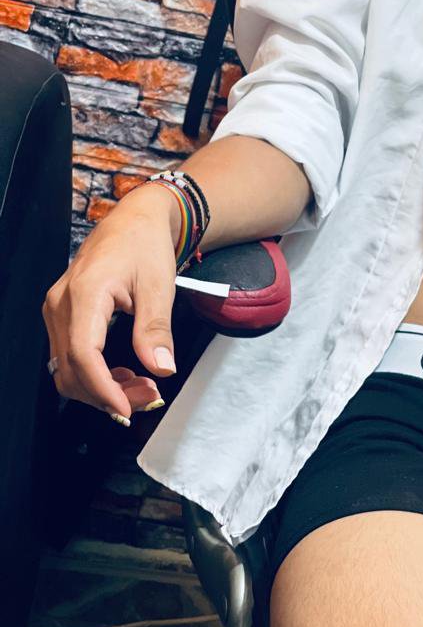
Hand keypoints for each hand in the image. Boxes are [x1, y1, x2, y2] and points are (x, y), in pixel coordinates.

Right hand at [42, 184, 180, 422]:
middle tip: (147, 397)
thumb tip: (161, 368)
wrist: (134, 218)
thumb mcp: (160, 285)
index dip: (103, 389)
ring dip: (99, 388)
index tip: (127, 408)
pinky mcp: (61, 314)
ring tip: (140, 388)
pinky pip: (68, 355)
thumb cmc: (145, 243)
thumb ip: (156, 329)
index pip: (84, 355)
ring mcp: (57, 309)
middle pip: (71, 368)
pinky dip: (93, 374)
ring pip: (66, 368)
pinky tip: (123, 375)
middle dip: (107, 394)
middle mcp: (61, 303)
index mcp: (85, 292)